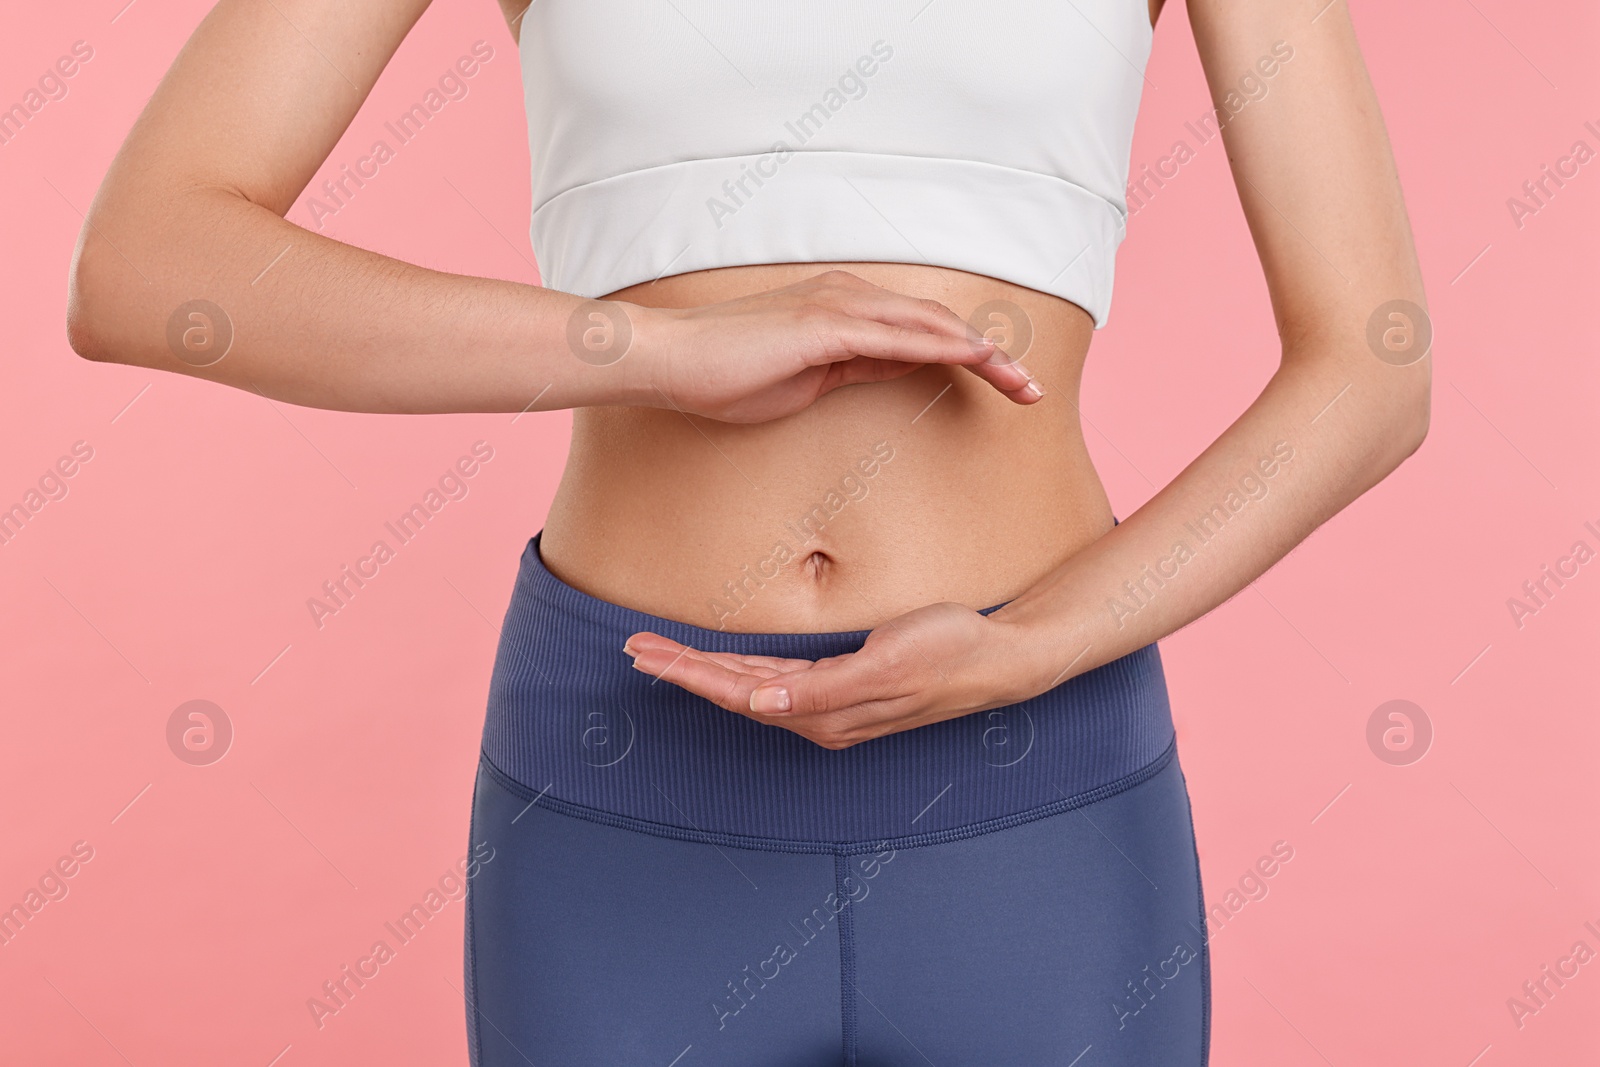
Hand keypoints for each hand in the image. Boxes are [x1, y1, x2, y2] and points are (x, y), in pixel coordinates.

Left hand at [622, 602, 1047, 748]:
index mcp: (823, 712)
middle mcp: (819, 716)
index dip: (688, 672)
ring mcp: (832, 706)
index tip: (643, 652)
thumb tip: (762, 705)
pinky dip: (742, 671)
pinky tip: (725, 665)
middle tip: (633, 647)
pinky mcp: (846, 688)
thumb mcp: (887, 665)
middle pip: (735, 692)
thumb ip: (822, 688)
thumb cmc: (947, 654)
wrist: (999, 660)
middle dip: (683, 670)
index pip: (737, 693)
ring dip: (706, 671)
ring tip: (663, 654)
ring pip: (753, 688)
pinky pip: (778, 682)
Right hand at [627, 270, 1043, 422]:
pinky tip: (979, 364)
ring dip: (983, 355)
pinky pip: (901, 339)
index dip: (970, 356)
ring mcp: (839, 307)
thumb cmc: (725, 375)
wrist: (670, 360)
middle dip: (993, 357)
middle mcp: (849, 297)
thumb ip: (851, 368)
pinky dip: (946, 350)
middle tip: (1033, 391)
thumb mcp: (805, 379)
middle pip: (940, 324)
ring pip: (931, 327)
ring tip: (1022, 385)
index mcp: (844, 309)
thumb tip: (893, 369)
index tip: (1005, 386)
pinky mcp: (826, 326)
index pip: (922, 332)